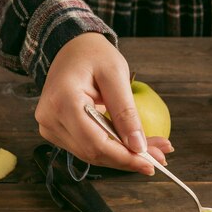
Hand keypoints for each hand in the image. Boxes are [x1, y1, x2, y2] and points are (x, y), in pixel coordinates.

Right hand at [35, 33, 172, 174]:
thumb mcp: (116, 75)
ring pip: (92, 154)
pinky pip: (88, 147)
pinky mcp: (57, 131)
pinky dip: (113, 148)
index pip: (95, 143)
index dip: (124, 157)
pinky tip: (133, 145)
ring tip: (153, 149)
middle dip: (129, 158)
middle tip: (160, 156)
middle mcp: (50, 119)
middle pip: (94, 153)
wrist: (72, 47)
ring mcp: (50, 127)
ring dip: (123, 155)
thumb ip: (126, 112)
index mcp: (62, 102)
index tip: (151, 163)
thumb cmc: (94, 55)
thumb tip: (138, 146)